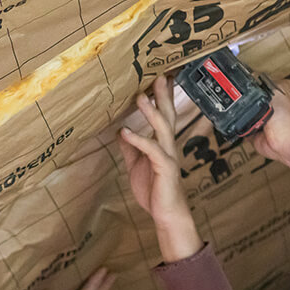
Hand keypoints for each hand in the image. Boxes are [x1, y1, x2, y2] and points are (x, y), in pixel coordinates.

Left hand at [119, 75, 201, 261]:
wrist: (166, 214)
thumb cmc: (155, 190)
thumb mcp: (136, 165)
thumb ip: (130, 148)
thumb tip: (120, 130)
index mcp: (162, 144)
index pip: (164, 114)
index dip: (162, 96)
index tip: (159, 75)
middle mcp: (168, 146)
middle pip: (167, 115)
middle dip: (164, 95)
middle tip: (159, 74)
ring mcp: (168, 156)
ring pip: (163, 128)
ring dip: (152, 112)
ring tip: (141, 96)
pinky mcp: (165, 168)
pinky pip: (151, 150)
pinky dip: (138, 140)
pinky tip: (125, 132)